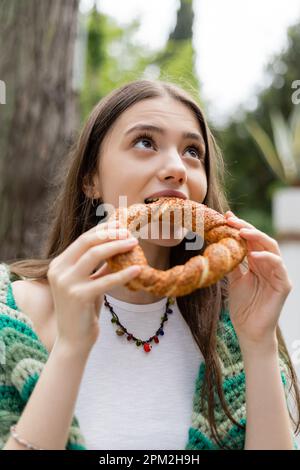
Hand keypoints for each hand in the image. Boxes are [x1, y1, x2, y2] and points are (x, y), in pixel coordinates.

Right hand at [47, 222, 140, 354]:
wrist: (73, 340)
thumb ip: (98, 267)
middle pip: (87, 242)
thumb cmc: (82, 310)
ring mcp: (66, 283)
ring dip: (117, 246)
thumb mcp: (88, 283)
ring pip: (94, 255)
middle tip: (129, 233)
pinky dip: (124, 273)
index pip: (83, 240)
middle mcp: (58, 271)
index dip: (103, 230)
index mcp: (59, 265)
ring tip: (134, 243)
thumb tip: (118, 247)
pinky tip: (138, 269)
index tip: (120, 225)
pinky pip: (106, 280)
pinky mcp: (78, 296)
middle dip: (110, 234)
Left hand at [224, 210, 292, 348]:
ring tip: (241, 231)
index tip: (226, 217)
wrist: (248, 330)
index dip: (240, 227)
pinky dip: (267, 257)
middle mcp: (269, 264)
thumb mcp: (233, 280)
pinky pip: (278, 265)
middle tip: (231, 220)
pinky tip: (253, 254)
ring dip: (256, 237)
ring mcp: (278, 273)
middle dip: (246, 228)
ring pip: (271, 247)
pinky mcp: (283, 284)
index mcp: (257, 262)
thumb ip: (232, 263)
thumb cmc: (242, 306)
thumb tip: (219, 245)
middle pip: (260, 239)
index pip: (251, 239)